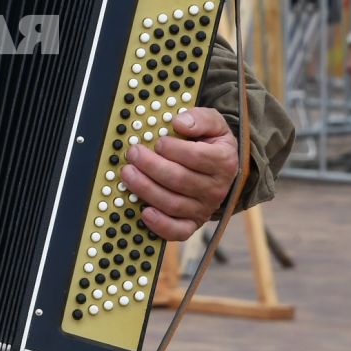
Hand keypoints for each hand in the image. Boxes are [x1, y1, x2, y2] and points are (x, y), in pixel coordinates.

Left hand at [120, 107, 239, 240]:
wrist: (220, 169)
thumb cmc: (210, 143)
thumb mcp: (213, 124)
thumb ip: (200, 118)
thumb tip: (180, 123)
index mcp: (224, 162)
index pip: (197, 157)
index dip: (174, 149)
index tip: (158, 142)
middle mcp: (216, 189)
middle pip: (179, 180)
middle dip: (151, 166)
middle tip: (133, 153)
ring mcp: (204, 208)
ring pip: (172, 203)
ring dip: (146, 189)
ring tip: (127, 174)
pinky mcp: (193, 224)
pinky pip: (178, 231)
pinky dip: (160, 225)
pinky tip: (144, 212)